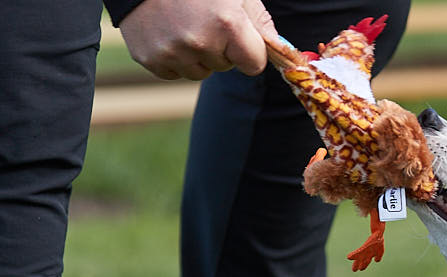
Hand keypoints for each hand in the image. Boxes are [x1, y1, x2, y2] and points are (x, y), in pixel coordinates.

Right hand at [119, 0, 278, 80]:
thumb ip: (260, 22)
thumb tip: (281, 50)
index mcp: (227, 25)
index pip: (254, 65)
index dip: (248, 51)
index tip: (238, 37)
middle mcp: (200, 42)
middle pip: (225, 67)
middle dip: (220, 49)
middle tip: (202, 19)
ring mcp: (172, 52)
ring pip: (199, 72)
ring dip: (196, 55)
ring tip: (182, 24)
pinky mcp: (150, 58)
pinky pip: (173, 73)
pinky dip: (172, 58)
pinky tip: (166, 31)